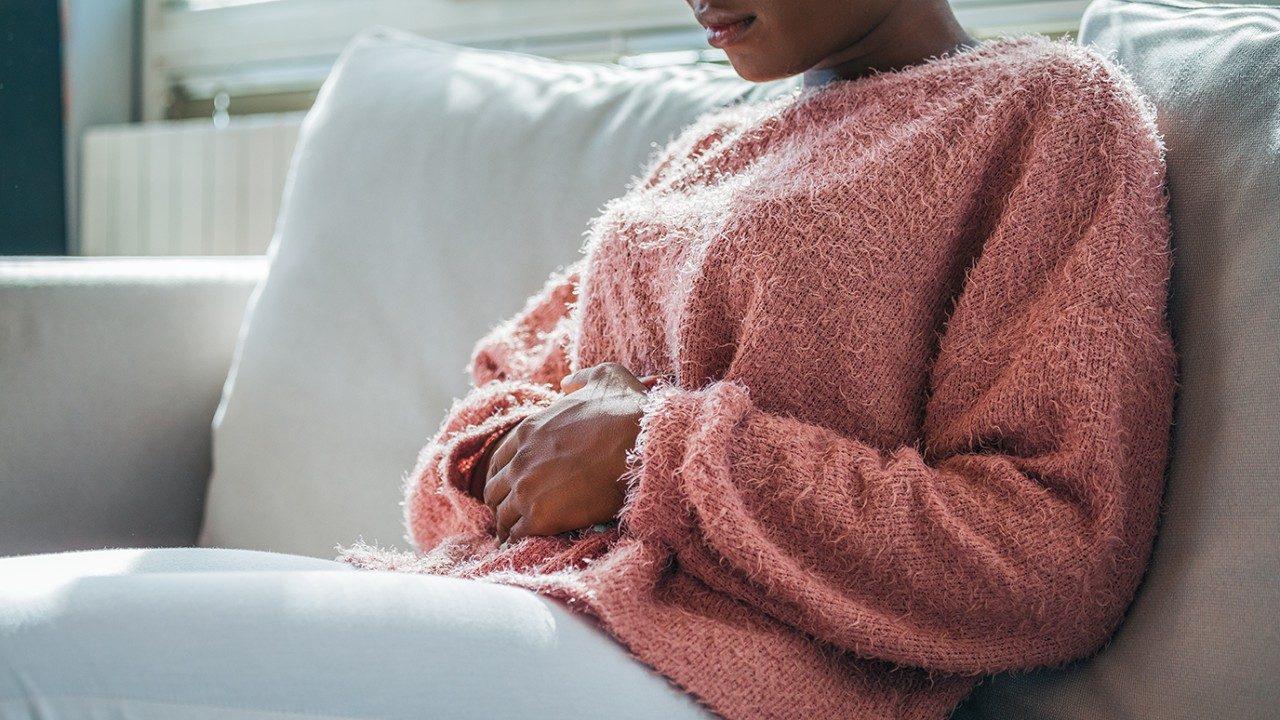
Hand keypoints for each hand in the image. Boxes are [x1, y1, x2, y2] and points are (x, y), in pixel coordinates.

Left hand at [481, 363, 660, 543]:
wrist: (644, 446)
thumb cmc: (629, 412)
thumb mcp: (606, 377)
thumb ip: (581, 379)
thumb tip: (568, 383)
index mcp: (528, 430)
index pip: (499, 460)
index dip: (506, 475)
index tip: (515, 486)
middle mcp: (520, 460)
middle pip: (494, 490)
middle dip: (503, 502)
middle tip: (516, 514)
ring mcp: (527, 489)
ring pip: (502, 515)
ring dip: (510, 525)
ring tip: (518, 535)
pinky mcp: (541, 516)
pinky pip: (516, 534)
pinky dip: (519, 540)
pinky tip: (528, 544)